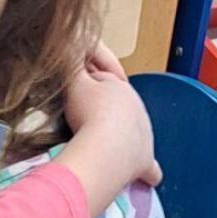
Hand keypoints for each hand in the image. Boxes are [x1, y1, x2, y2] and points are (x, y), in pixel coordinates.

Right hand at [62, 49, 159, 212]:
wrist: (104, 147)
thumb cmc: (89, 113)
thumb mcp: (74, 82)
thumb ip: (70, 62)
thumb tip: (67, 40)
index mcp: (123, 89)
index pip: (106, 80)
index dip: (88, 80)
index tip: (73, 82)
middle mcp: (139, 111)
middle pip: (121, 107)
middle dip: (106, 109)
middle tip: (82, 116)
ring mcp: (144, 137)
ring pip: (136, 133)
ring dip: (124, 136)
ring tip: (104, 142)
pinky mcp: (144, 162)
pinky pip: (149, 168)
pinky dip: (148, 172)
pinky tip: (147, 177)